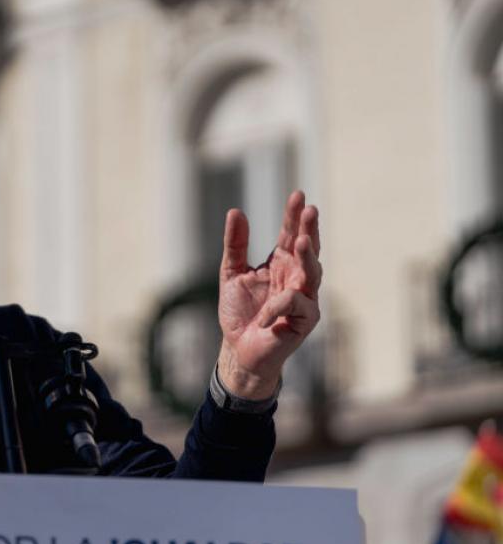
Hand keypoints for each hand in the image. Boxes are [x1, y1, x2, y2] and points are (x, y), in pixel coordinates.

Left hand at [216, 190, 321, 399]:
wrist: (238, 348)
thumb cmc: (240, 313)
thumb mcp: (231, 274)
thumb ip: (235, 245)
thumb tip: (235, 211)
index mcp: (280, 264)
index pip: (290, 235)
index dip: (293, 216)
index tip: (298, 195)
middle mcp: (297, 278)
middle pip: (307, 249)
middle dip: (309, 229)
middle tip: (309, 209)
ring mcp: (305, 298)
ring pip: (313, 272)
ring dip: (308, 256)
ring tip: (301, 240)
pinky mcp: (305, 320)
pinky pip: (295, 303)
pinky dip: (277, 305)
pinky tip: (264, 315)